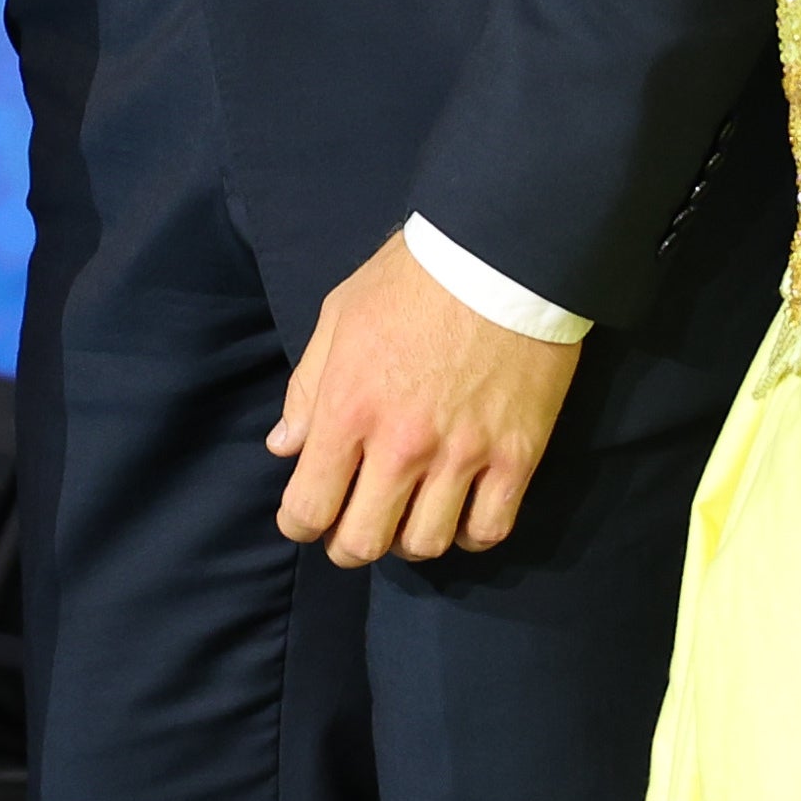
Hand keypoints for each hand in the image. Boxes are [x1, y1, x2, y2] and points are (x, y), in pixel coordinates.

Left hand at [269, 233, 579, 565]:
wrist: (498, 254)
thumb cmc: (410, 278)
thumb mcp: (339, 316)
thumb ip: (307, 387)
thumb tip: (283, 447)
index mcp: (348, 408)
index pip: (309, 506)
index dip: (299, 524)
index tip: (305, 518)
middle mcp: (401, 444)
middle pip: (364, 542)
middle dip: (347, 546)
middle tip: (352, 528)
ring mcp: (462, 455)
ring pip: (426, 544)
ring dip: (407, 542)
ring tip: (406, 519)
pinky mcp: (517, 456)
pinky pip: (488, 529)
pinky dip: (469, 536)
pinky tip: (459, 516)